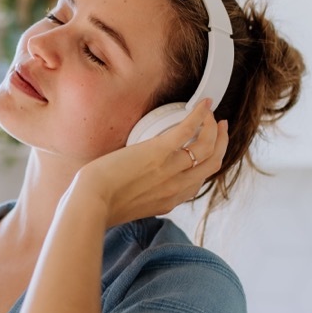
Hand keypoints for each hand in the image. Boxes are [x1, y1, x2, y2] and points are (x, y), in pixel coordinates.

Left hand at [73, 99, 228, 226]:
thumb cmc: (101, 204)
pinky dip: (200, 114)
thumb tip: (140, 188)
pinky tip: (204, 104)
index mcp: (170, 200)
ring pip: (207, 146)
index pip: (199, 183)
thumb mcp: (132, 208)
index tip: (207, 151)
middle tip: (219, 127)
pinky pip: (188, 129)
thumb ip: (144, 198)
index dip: (207, 164)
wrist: (91, 203)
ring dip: (213, 127)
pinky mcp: (159, 151)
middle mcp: (177, 186)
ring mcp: (171, 169)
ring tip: (211, 114)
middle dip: (221, 143)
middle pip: (212, 163)